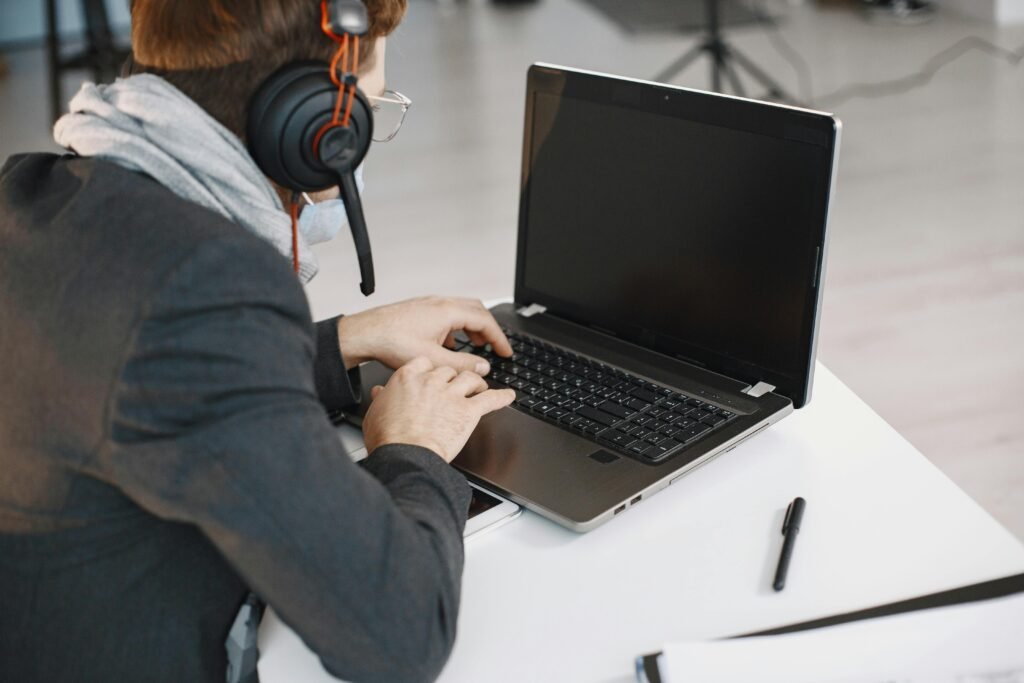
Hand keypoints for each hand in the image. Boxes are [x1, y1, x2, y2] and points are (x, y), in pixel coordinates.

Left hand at [337, 296, 512, 374]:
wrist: (364, 334)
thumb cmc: (391, 342)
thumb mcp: (433, 360)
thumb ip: (462, 364)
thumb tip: (482, 366)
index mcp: (448, 311)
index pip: (485, 321)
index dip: (499, 338)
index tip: (506, 351)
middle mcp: (440, 303)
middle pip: (476, 310)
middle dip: (489, 329)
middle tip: (495, 347)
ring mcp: (429, 304)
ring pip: (461, 311)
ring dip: (472, 328)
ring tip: (476, 345)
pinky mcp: (419, 310)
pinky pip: (446, 314)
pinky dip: (456, 328)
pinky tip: (448, 345)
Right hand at [362, 357, 515, 461]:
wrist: (405, 455)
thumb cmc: (388, 438)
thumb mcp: (375, 413)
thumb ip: (381, 399)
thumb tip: (380, 393)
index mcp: (408, 378)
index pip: (425, 363)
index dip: (432, 370)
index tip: (433, 376)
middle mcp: (432, 382)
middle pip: (449, 370)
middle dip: (454, 378)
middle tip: (456, 387)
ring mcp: (452, 394)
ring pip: (470, 378)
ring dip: (476, 383)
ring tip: (478, 388)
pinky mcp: (468, 411)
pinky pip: (490, 399)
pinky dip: (502, 397)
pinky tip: (509, 396)